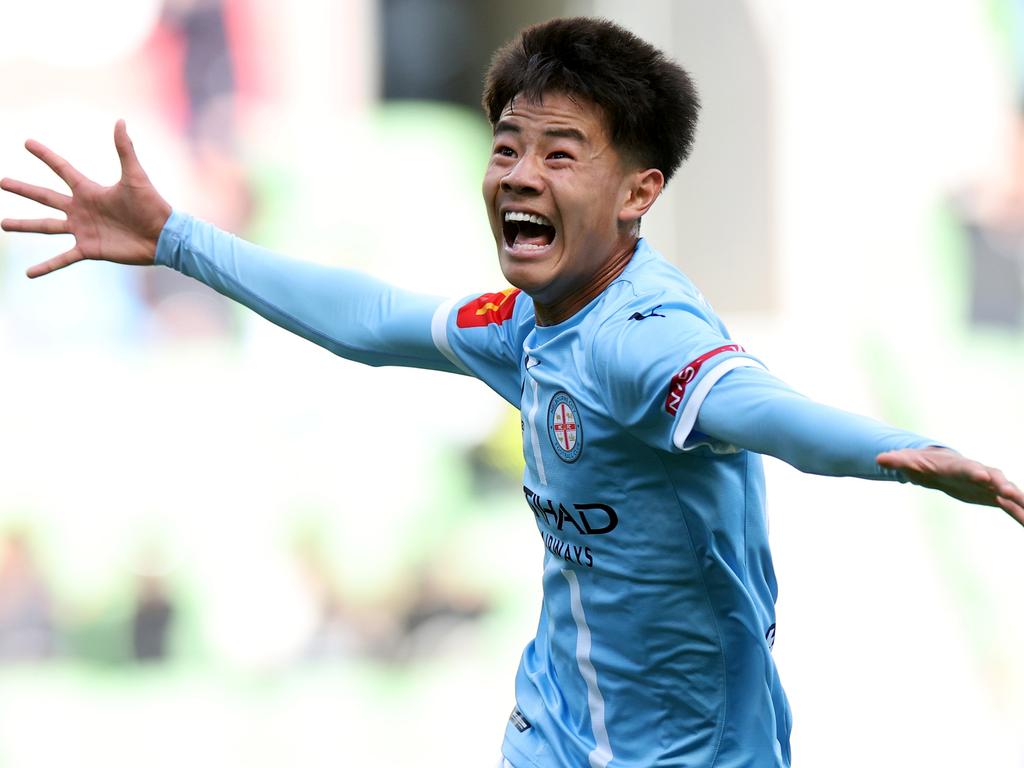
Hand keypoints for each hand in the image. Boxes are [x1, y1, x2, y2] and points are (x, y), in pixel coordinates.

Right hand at [1, 119, 171, 277]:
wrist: (163, 236)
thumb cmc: (152, 205)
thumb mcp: (135, 176)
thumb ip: (125, 149)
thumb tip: (120, 120)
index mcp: (90, 190)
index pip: (62, 169)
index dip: (45, 156)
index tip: (27, 142)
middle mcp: (81, 209)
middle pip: (45, 197)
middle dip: (23, 189)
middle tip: (1, 182)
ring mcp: (83, 230)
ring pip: (46, 226)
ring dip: (25, 225)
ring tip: (4, 224)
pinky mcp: (89, 249)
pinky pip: (63, 258)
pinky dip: (47, 265)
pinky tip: (29, 272)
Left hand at [877, 446, 1023, 526]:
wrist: (938, 468)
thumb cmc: (923, 463)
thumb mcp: (908, 462)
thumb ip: (896, 461)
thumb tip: (879, 457)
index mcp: (957, 466)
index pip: (966, 467)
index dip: (973, 471)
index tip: (981, 475)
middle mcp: (978, 473)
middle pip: (992, 477)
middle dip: (1001, 484)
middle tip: (1010, 491)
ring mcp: (988, 485)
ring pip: (1007, 493)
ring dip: (1018, 501)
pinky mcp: (992, 497)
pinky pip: (1011, 507)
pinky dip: (1021, 514)